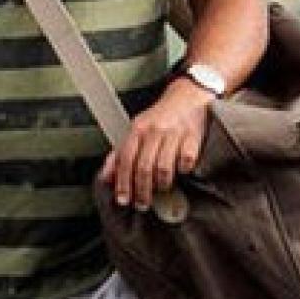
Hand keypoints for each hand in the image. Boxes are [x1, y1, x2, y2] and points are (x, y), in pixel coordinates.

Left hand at [98, 79, 213, 209]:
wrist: (188, 95)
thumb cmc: (160, 117)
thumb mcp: (136, 130)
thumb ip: (120, 153)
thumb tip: (105, 177)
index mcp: (137, 129)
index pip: (125, 160)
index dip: (123, 182)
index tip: (123, 199)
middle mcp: (154, 131)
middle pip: (144, 167)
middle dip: (141, 190)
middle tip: (142, 203)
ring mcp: (174, 133)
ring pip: (163, 166)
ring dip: (161, 183)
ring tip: (161, 188)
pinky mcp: (193, 136)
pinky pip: (186, 160)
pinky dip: (183, 169)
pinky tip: (181, 171)